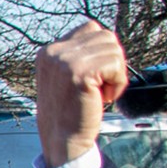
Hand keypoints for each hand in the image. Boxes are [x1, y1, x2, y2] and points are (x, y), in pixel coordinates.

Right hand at [35, 21, 126, 167]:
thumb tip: (106, 37)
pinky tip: (104, 97)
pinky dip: (118, 83)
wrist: (62, 138)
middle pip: (105, 36)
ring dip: (116, 73)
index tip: (94, 76)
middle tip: (101, 86)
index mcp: (48, 51)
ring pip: (113, 48)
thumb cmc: (70, 110)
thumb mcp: (67, 75)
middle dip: (112, 61)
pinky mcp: (79, 72)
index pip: (90, 29)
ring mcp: (64, 61)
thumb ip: (80, 54)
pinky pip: (115, 64)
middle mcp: (53, 52)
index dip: (102, 51)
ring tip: (101, 92)